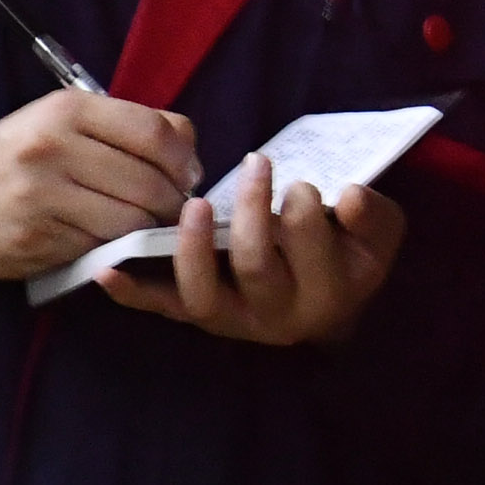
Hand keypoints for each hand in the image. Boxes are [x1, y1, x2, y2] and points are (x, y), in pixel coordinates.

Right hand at [0, 89, 198, 282]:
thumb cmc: (18, 154)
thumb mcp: (62, 120)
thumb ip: (125, 124)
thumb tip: (188, 146)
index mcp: (66, 109)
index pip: (153, 131)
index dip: (183, 158)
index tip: (187, 173)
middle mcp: (54, 148)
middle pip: (149, 182)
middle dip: (174, 201)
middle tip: (174, 208)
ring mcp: (43, 196)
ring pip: (131, 220)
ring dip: (150, 229)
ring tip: (147, 225)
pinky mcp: (38, 238)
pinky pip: (101, 246)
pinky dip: (116, 247)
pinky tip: (109, 239)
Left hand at [117, 163, 406, 344]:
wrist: (328, 297)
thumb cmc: (350, 254)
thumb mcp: (377, 234)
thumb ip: (372, 216)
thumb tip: (348, 196)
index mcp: (324, 295)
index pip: (308, 250)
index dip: (302, 212)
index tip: (300, 183)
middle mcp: (275, 318)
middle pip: (255, 267)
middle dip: (253, 211)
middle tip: (258, 165)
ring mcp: (230, 319)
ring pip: (202, 296)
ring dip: (192, 248)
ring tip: (194, 206)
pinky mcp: (197, 314)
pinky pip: (162, 308)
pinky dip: (132, 292)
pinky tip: (106, 270)